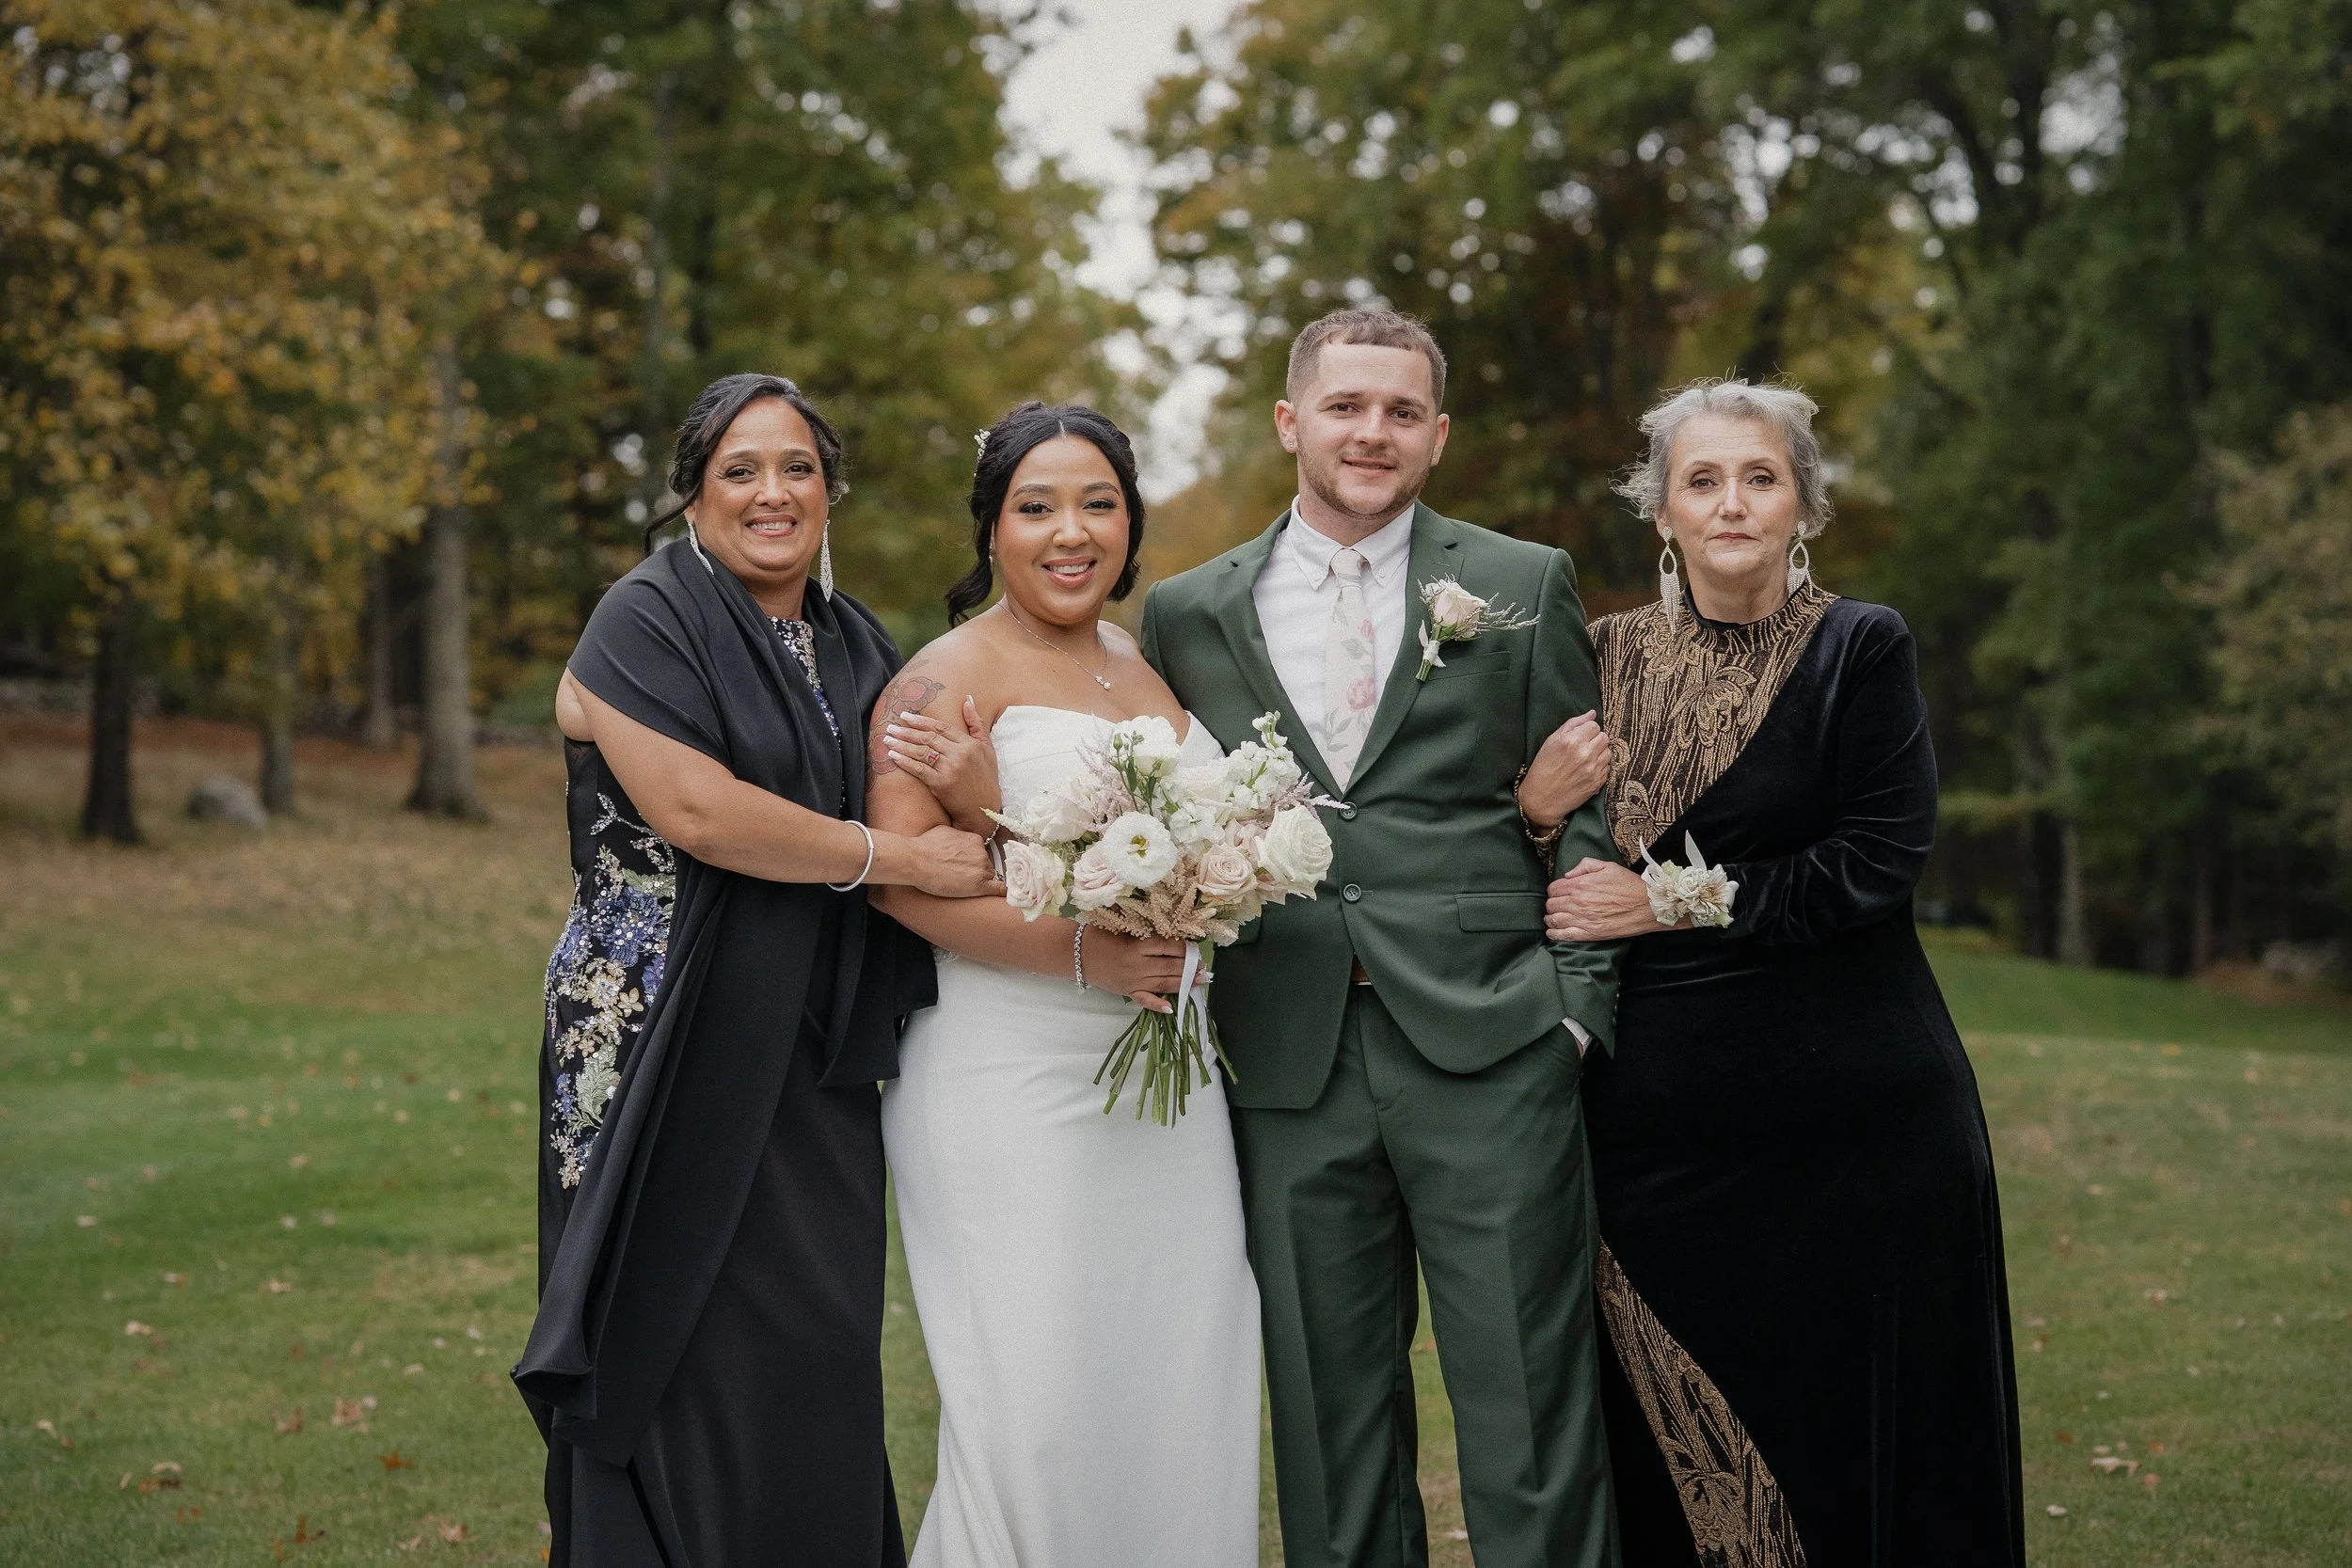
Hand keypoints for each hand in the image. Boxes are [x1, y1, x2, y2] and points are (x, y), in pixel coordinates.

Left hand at [884, 698, 1001, 836]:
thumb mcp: (987, 748)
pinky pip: (919, 769)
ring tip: (887, 739)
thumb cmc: (985, 777)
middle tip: (891, 727)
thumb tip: (967, 699)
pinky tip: (893, 756)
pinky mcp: (940, 784)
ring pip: (921, 752)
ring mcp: (950, 769)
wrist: (984, 808)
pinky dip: (905, 761)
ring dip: (902, 744)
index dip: (922, 721)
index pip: (941, 728)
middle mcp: (960, 754)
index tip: (905, 716)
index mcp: (970, 744)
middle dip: (907, 731)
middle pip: (928, 738)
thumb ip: (976, 723)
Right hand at [909, 824, 1004, 899]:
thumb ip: (958, 836)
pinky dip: (1001, 893)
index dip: (972, 860)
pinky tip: (1001, 897)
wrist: (916, 861)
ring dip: (979, 881)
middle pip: (985, 865)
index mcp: (975, 840)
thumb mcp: (944, 831)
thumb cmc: (924, 846)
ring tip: (961, 885)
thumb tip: (957, 839)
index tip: (965, 866)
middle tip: (960, 877)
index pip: (980, 852)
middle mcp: (982, 853)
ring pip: (988, 877)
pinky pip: (999, 890)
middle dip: (975, 871)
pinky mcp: (979, 885)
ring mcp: (982, 869)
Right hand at [1079, 928, 1191, 1013]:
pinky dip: (1157, 1005)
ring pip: (1163, 983)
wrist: (1077, 953)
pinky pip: (1145, 1000)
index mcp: (1138, 945)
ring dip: (1182, 983)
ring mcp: (1133, 981)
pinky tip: (1171, 1008)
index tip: (1196, 949)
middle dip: (1189, 967)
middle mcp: (1138, 964)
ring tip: (1198, 981)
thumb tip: (1171, 934)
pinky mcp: (1127, 992)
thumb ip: (1146, 933)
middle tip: (1203, 967)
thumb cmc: (1101, 936)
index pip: (1169, 947)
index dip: (1185, 949)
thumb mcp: (1125, 929)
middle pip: (1170, 966)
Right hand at [1519, 711, 1610, 827]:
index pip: (1594, 725)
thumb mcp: (1551, 741)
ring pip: (1608, 752)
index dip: (1586, 730)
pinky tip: (1586, 770)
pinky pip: (1607, 767)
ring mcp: (1594, 769)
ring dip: (1599, 752)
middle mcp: (1585, 754)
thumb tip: (1592, 713)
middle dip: (1595, 739)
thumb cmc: (1543, 768)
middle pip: (1604, 737)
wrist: (1542, 799)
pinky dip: (1600, 766)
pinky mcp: (1598, 782)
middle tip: (1583, 747)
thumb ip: (1573, 724)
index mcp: (1572, 741)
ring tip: (1585, 759)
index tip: (1579, 736)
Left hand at [1546, 858, 1670, 940]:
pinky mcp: (1589, 934)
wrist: (1648, 906)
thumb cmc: (1630, 885)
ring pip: (1553, 920)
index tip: (1559, 893)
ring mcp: (1582, 919)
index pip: (1553, 888)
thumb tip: (1568, 875)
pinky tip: (1553, 932)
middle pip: (1551, 905)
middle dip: (1553, 904)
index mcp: (1581, 884)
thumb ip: (1585, 866)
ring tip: (1554, 918)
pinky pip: (1563, 936)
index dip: (1555, 890)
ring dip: (1551, 919)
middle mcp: (1578, 902)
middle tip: (1558, 905)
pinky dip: (1554, 934)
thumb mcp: (1608, 866)